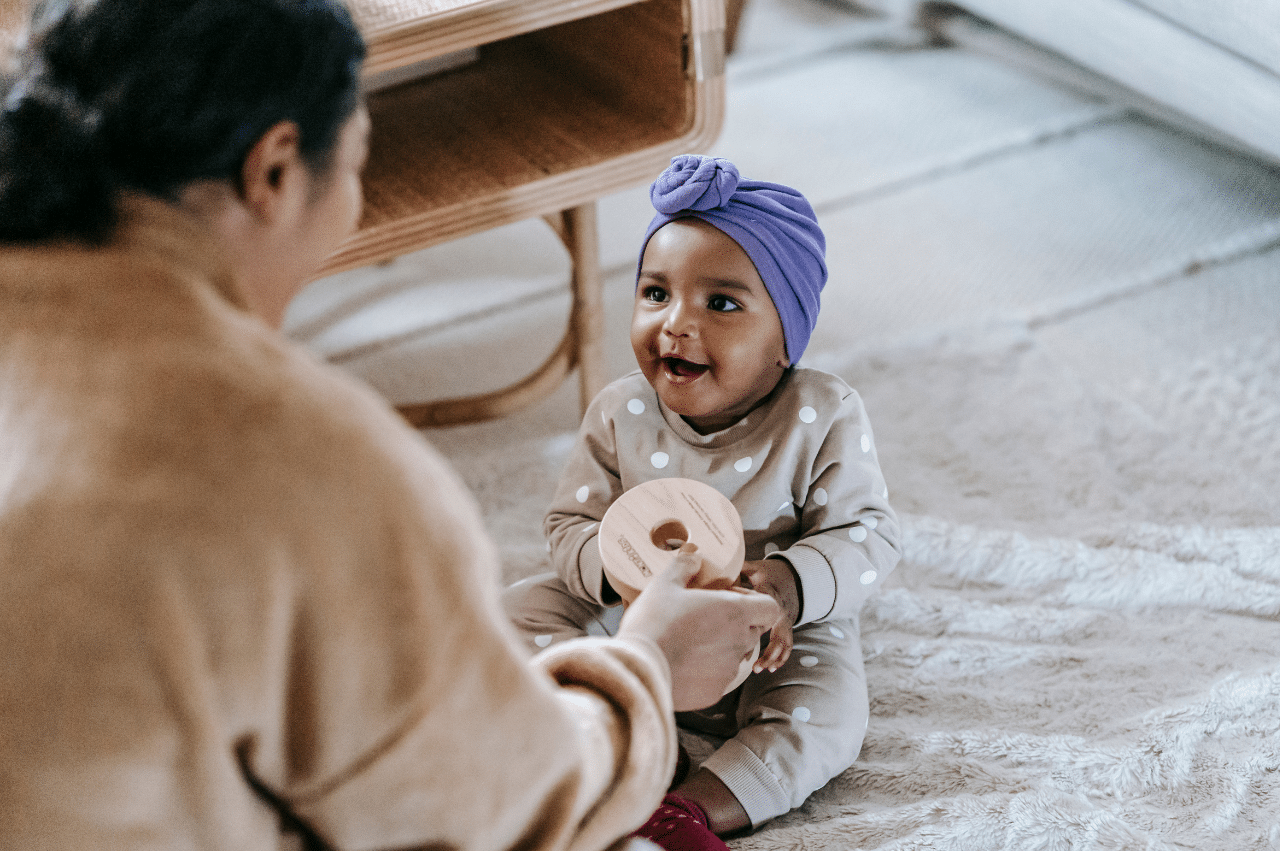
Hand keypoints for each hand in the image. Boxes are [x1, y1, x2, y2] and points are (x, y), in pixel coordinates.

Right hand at [619, 544, 780, 710]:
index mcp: (735, 612)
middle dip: (734, 624)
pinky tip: (681, 664)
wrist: (638, 670)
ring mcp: (729, 671)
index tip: (729, 599)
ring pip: (734, 656)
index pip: (770, 608)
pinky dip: (706, 672)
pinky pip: (718, 678)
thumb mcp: (665, 584)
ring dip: (720, 648)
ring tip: (688, 642)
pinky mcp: (715, 693)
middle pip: (751, 631)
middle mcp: (739, 642)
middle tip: (704, 618)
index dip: (754, 602)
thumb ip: (685, 566)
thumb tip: (693, 555)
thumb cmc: (654, 622)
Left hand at [740, 559, 799, 672]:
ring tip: (760, 669)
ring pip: (784, 643)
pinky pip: (787, 645)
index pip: (764, 609)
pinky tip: (770, 668)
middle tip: (753, 666)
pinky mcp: (786, 629)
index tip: (741, 631)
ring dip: (774, 657)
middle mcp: (780, 611)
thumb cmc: (768, 574)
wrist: (792, 577)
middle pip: (778, 633)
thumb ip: (740, 568)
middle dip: (768, 650)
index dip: (754, 620)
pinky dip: (780, 657)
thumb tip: (719, 567)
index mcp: (771, 595)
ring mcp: (785, 622)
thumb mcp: (756, 568)